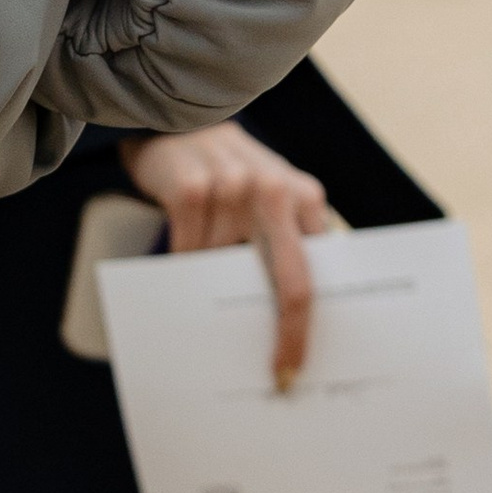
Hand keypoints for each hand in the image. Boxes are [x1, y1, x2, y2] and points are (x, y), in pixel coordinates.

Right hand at [119, 123, 330, 389]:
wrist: (174, 119)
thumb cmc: (229, 176)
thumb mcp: (269, 198)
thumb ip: (288, 241)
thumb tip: (298, 321)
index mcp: (302, 195)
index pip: (317, 272)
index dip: (313, 323)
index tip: (303, 364)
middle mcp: (274, 187)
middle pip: (292, 281)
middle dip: (289, 334)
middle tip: (280, 372)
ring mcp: (233, 185)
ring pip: (226, 270)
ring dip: (213, 286)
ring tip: (202, 285)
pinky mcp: (192, 186)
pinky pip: (189, 252)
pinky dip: (184, 263)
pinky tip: (180, 259)